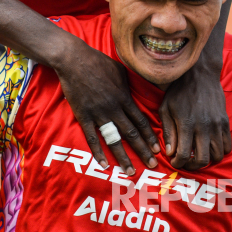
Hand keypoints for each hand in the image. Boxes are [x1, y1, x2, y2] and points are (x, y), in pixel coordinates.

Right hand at [54, 37, 159, 174]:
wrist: (74, 60)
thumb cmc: (98, 62)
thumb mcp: (121, 71)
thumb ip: (129, 86)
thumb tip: (138, 94)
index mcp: (124, 98)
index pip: (141, 121)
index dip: (150, 136)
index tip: (157, 149)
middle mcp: (114, 108)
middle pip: (131, 134)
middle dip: (143, 151)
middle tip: (153, 165)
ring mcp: (98, 113)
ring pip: (114, 139)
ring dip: (123, 157)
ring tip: (131, 171)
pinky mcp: (83, 116)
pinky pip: (92, 138)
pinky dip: (98, 152)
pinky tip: (105, 164)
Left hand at [160, 64, 230, 170]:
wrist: (200, 74)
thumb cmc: (178, 91)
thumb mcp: (166, 109)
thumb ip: (168, 132)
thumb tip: (170, 152)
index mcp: (186, 125)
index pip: (183, 155)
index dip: (178, 163)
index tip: (174, 161)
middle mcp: (204, 127)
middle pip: (202, 160)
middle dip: (192, 166)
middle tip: (186, 161)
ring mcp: (217, 125)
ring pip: (218, 156)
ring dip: (207, 160)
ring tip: (197, 154)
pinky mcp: (225, 122)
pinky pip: (228, 146)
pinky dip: (219, 151)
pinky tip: (209, 146)